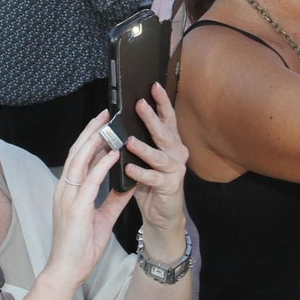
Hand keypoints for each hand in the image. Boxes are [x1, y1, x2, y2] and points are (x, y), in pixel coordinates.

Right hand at [45, 110, 131, 290]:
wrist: (68, 270)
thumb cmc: (81, 246)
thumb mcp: (103, 218)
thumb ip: (114, 199)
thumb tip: (128, 182)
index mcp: (69, 191)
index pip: (78, 157)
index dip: (89, 138)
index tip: (103, 123)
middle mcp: (65, 190)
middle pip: (77, 152)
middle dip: (91, 130)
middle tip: (106, 113)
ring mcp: (68, 198)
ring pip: (79, 160)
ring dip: (95, 141)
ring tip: (109, 125)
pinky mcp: (75, 208)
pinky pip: (89, 181)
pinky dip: (101, 165)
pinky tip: (113, 154)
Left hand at [124, 83, 188, 237]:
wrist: (162, 213)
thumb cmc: (151, 182)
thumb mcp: (146, 158)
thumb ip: (140, 140)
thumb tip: (122, 120)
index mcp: (171, 143)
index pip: (167, 118)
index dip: (161, 101)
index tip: (153, 85)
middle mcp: (177, 153)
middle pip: (164, 132)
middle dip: (151, 118)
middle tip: (139, 104)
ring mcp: (175, 170)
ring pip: (159, 155)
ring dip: (143, 147)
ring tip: (129, 141)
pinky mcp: (169, 186)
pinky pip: (153, 178)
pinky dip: (141, 173)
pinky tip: (129, 168)